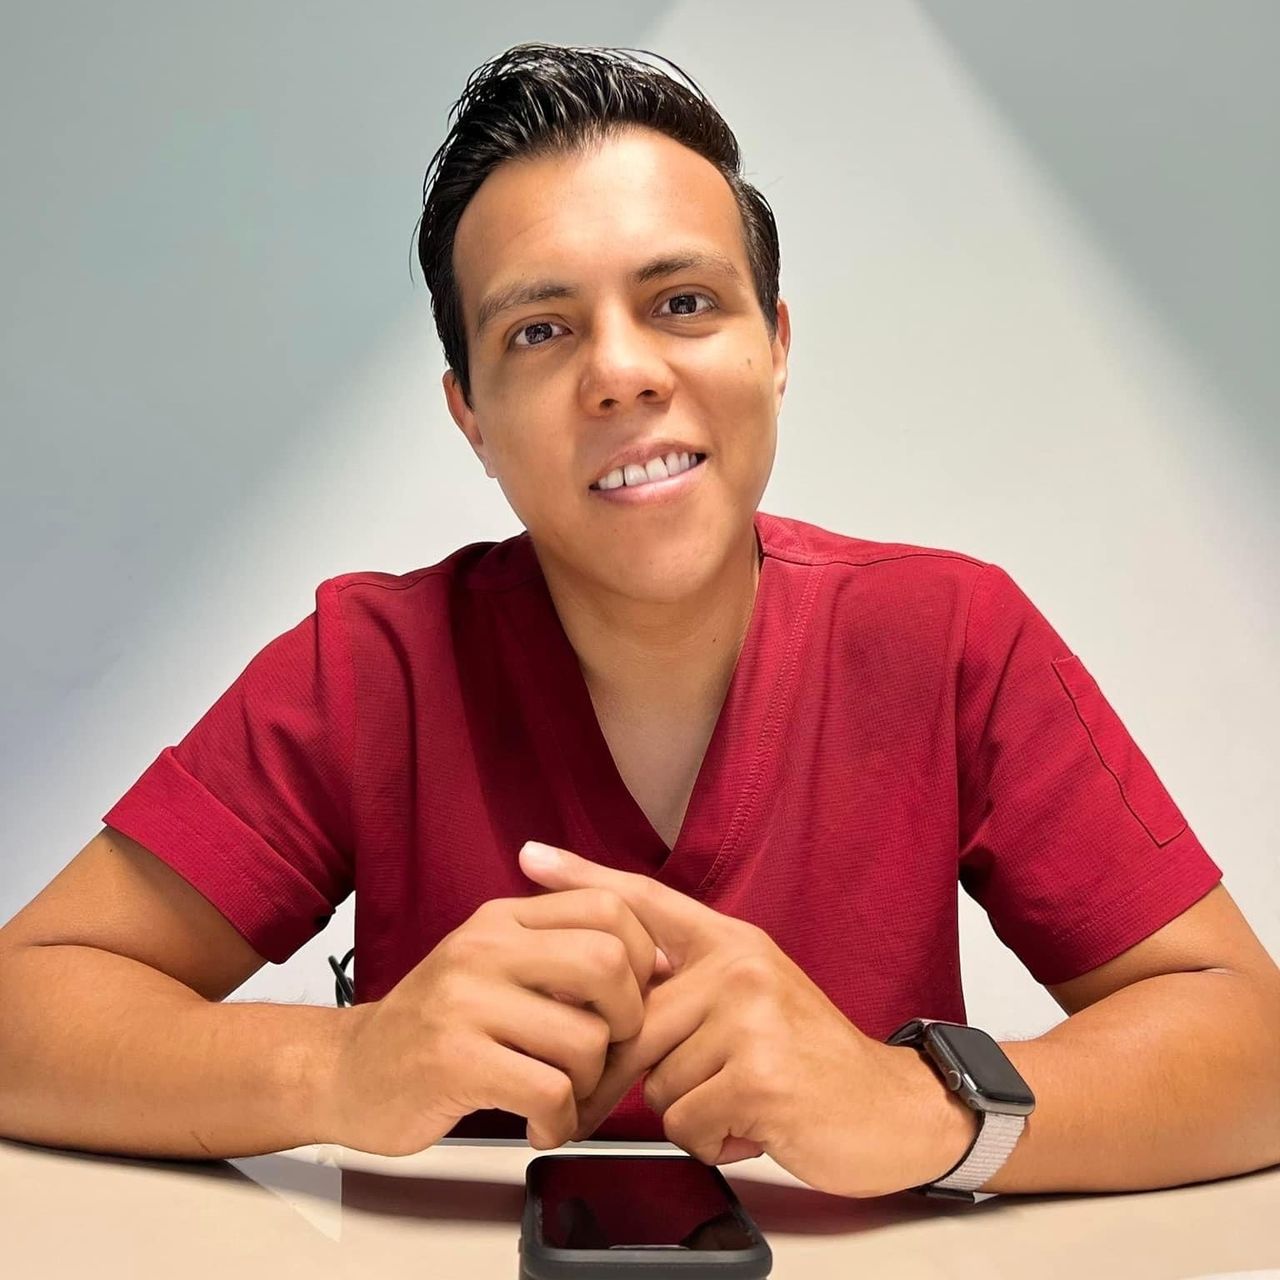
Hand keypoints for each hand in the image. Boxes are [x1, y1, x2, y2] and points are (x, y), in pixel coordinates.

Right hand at [322, 887, 666, 1155]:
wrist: (349, 1071)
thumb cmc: (439, 1025)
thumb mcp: (492, 963)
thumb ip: (559, 950)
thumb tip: (656, 958)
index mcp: (502, 918)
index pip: (608, 905)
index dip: (640, 954)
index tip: (632, 997)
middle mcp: (485, 948)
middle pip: (607, 963)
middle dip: (626, 1020)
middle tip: (603, 1051)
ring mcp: (466, 1002)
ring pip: (586, 1039)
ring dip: (589, 1085)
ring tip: (561, 1095)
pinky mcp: (454, 1061)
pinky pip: (550, 1091)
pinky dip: (559, 1121)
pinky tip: (538, 1123)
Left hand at [520, 840, 973, 1197]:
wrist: (893, 1110)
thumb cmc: (810, 1062)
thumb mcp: (752, 1004)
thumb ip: (689, 994)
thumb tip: (611, 1010)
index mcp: (732, 943)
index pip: (646, 902)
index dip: (585, 878)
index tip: (530, 855)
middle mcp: (740, 966)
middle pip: (632, 1023)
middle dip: (632, 1075)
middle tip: (677, 1095)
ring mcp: (751, 1015)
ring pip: (656, 1082)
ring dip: (690, 1110)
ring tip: (741, 1099)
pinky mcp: (760, 1072)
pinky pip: (685, 1121)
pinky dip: (712, 1139)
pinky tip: (754, 1123)